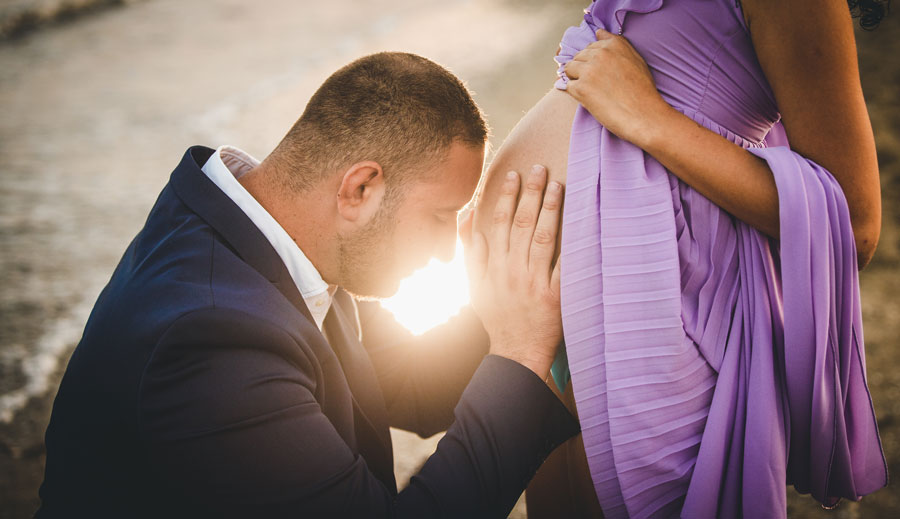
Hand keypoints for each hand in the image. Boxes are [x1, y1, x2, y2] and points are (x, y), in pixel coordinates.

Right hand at [461, 165, 562, 379]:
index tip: (514, 175)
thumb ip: (470, 250)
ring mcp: (535, 282)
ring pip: (543, 239)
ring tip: (558, 186)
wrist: (516, 350)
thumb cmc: (496, 315)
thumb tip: (468, 217)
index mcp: (494, 266)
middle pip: (522, 224)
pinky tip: (579, 222)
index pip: (499, 223)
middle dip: (531, 193)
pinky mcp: (556, 295)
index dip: (507, 196)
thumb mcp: (473, 284)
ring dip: (551, 210)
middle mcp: (513, 270)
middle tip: (540, 168)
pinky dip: (571, 245)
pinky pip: (564, 266)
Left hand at [563, 28, 671, 145]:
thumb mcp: (635, 59)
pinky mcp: (580, 88)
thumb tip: (598, 32)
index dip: (594, 60)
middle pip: (578, 56)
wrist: (644, 115)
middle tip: (597, 85)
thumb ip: (615, 44)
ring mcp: (589, 70)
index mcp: (614, 44)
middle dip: (583, 68)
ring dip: (576, 79)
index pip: (591, 45)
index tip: (600, 71)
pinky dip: (574, 93)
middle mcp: (600, 54)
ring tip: (592, 91)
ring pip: (569, 69)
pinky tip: (588, 99)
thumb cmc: (642, 91)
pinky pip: (567, 86)